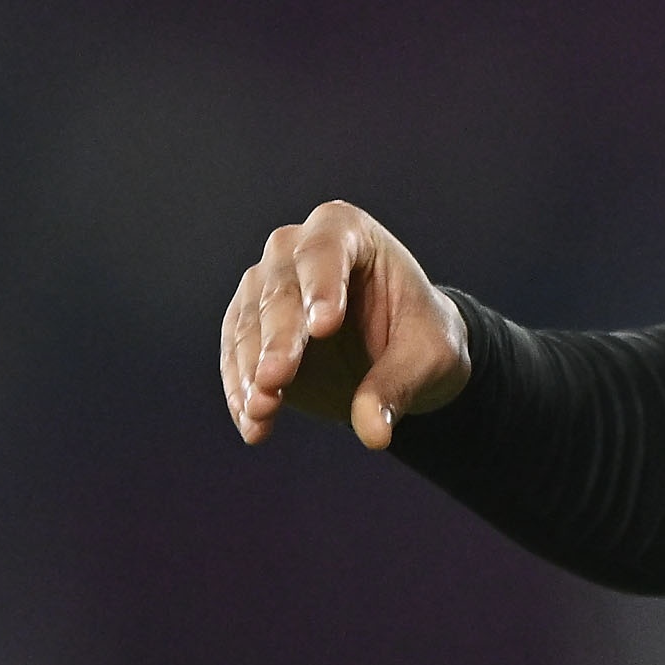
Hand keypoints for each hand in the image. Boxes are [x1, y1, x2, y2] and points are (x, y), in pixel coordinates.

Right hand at [220, 201, 470, 449]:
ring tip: (262, 412)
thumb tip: (372, 433)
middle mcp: (296, 250)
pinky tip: (254, 426)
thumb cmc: (422, 339)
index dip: (322, 288)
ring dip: (251, 373)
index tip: (324, 327)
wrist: (398, 354)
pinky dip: (242, 393)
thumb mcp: (429, 359)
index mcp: (348, 232)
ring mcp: (265, 287)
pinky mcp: (247, 328)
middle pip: (280, 292)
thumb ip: (398, 386)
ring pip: (248, 326)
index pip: (327, 252)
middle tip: (276, 380)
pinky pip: (235, 358)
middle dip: (278, 340)